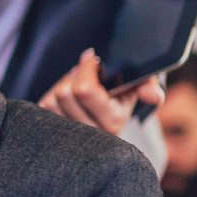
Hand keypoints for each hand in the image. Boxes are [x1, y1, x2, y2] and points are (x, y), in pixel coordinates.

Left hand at [40, 49, 163, 135]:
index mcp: (113, 121)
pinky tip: (69, 94)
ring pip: (52, 99)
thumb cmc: (126, 95)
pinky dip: (53, 93)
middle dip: (74, 75)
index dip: (85, 68)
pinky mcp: (55, 133)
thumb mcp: (141, 87)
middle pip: (65, 93)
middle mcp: (91, 133)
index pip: (84, 90)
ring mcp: (72, 136)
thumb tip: (152, 94)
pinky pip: (44, 106)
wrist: (113, 114)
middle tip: (85, 70)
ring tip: (78, 82)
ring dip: (63, 84)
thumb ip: (149, 88)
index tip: (93, 60)